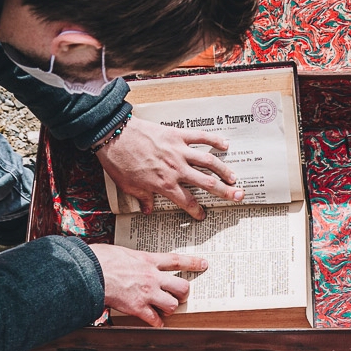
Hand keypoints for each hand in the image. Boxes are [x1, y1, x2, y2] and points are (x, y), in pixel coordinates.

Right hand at [91, 244, 207, 326]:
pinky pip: (155, 320)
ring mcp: (146, 293)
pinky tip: (155, 323)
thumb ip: (132, 258)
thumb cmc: (99, 258)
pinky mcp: (137, 308)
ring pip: (172, 305)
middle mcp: (152, 277)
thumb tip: (129, 260)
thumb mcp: (121, 252)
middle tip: (179, 296)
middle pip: (182, 287)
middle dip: (183, 293)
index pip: (176, 260)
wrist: (89, 271)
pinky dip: (156, 323)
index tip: (203, 264)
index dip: (193, 263)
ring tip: (164, 309)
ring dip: (170, 308)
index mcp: (147, 260)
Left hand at [97, 117, 243, 219]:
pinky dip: (214, 140)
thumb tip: (148, 210)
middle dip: (225, 192)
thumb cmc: (119, 162)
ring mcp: (179, 151)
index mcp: (165, 185)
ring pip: (209, 162)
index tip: (202, 215)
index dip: (197, 211)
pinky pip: (200, 137)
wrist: (113, 135)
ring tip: (234, 177)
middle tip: (238, 197)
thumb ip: (143, 199)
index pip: (188, 202)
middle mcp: (176, 170)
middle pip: (207, 184)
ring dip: (223, 170)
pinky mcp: (177, 135)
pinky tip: (225, 145)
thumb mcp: (129, 187)